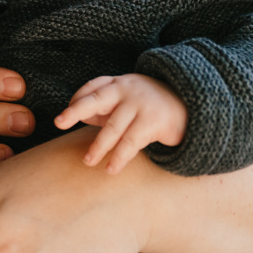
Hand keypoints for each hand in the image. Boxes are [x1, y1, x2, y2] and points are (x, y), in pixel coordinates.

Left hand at [54, 73, 186, 173]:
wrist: (194, 106)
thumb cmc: (152, 105)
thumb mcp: (128, 99)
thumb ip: (106, 105)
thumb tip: (79, 116)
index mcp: (118, 83)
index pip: (91, 87)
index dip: (77, 100)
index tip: (65, 117)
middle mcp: (126, 90)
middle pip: (95, 99)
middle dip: (75, 111)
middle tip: (58, 122)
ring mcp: (140, 105)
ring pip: (112, 127)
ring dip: (98, 146)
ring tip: (87, 161)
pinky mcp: (153, 122)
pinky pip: (130, 143)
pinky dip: (118, 157)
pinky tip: (111, 169)